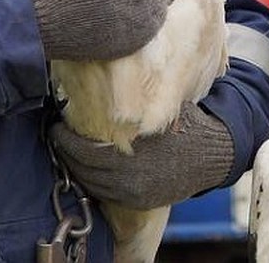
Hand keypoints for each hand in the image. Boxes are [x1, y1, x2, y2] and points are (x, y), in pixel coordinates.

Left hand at [50, 102, 233, 207]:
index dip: (64, 140)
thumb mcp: (161, 105)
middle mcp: (131, 177)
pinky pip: (107, 195)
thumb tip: (108, 66)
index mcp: (133, 151)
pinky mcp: (140, 202)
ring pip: (92, 185)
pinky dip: (93, 182)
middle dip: (65, 153)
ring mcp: (135, 193)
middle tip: (55, 136)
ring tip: (67, 151)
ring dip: (76, 169)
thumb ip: (136, 98)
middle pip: (84, 169)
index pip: (84, 150)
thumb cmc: (186, 122)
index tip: (54, 125)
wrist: (214, 154)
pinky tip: (88, 168)